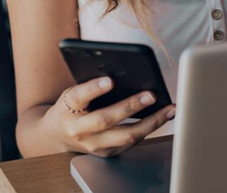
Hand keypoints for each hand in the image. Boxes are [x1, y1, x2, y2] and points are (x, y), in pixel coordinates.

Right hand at [47, 76, 175, 156]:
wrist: (58, 135)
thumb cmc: (71, 107)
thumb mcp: (73, 93)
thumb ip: (91, 86)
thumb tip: (124, 72)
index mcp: (67, 108)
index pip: (79, 97)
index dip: (94, 89)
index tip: (110, 81)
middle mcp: (79, 130)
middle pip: (106, 119)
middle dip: (131, 106)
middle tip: (151, 95)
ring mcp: (93, 145)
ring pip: (125, 136)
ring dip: (151, 122)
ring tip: (169, 109)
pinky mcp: (106, 153)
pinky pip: (131, 142)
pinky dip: (149, 129)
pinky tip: (162, 118)